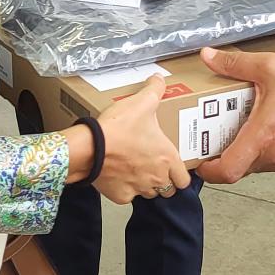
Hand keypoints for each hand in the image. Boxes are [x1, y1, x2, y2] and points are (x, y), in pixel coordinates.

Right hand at [92, 79, 193, 203]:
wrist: (90, 147)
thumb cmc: (118, 128)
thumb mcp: (141, 102)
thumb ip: (155, 89)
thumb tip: (159, 78)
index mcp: (167, 158)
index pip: (184, 180)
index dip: (179, 174)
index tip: (172, 168)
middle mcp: (157, 177)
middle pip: (167, 189)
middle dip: (162, 181)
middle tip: (153, 167)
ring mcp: (138, 189)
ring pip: (148, 194)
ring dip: (144, 185)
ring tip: (134, 170)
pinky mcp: (120, 196)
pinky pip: (127, 196)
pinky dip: (123, 189)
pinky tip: (117, 175)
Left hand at [195, 47, 274, 183]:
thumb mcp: (271, 67)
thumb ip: (235, 64)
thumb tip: (209, 58)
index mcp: (263, 136)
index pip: (227, 171)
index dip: (208, 171)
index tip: (199, 160)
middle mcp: (273, 155)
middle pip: (237, 167)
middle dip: (223, 153)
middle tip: (215, 134)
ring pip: (253, 165)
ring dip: (243, 149)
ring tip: (240, 125)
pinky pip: (269, 162)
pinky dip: (260, 149)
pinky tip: (263, 127)